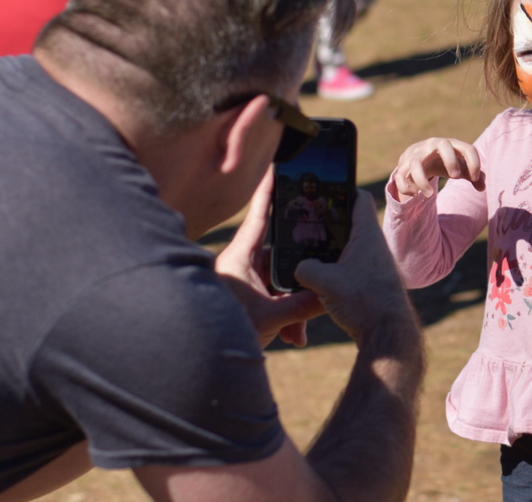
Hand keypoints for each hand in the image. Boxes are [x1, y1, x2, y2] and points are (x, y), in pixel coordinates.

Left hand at [215, 169, 324, 347]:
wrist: (202, 361)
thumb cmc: (223, 329)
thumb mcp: (269, 318)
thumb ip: (301, 305)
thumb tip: (329, 294)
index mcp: (240, 257)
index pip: (259, 217)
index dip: (268, 193)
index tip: (276, 170)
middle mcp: (243, 266)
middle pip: (281, 259)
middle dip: (300, 282)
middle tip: (319, 292)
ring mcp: (247, 285)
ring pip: (281, 285)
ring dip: (295, 308)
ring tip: (299, 332)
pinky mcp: (250, 302)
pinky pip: (275, 302)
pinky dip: (287, 318)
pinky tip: (294, 338)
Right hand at [295, 190, 414, 342]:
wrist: (388, 335)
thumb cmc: (364, 302)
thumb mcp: (324, 282)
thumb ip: (305, 268)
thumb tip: (298, 268)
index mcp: (367, 235)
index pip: (358, 198)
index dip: (342, 189)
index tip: (323, 187)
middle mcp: (374, 246)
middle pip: (349, 224)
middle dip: (328, 223)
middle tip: (305, 223)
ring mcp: (374, 265)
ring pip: (348, 248)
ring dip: (331, 249)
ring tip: (307, 251)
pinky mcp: (371, 283)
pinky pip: (350, 268)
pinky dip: (335, 269)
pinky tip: (318, 278)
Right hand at [391, 137, 484, 199]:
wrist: (419, 154)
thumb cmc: (444, 161)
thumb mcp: (459, 166)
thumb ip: (472, 175)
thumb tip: (482, 187)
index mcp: (451, 144)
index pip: (466, 148)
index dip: (474, 163)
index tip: (475, 179)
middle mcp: (433, 145)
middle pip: (442, 144)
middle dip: (450, 161)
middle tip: (456, 177)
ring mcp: (416, 154)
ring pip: (416, 164)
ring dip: (422, 181)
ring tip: (430, 195)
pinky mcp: (403, 165)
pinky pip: (401, 176)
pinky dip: (407, 188)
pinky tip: (416, 195)